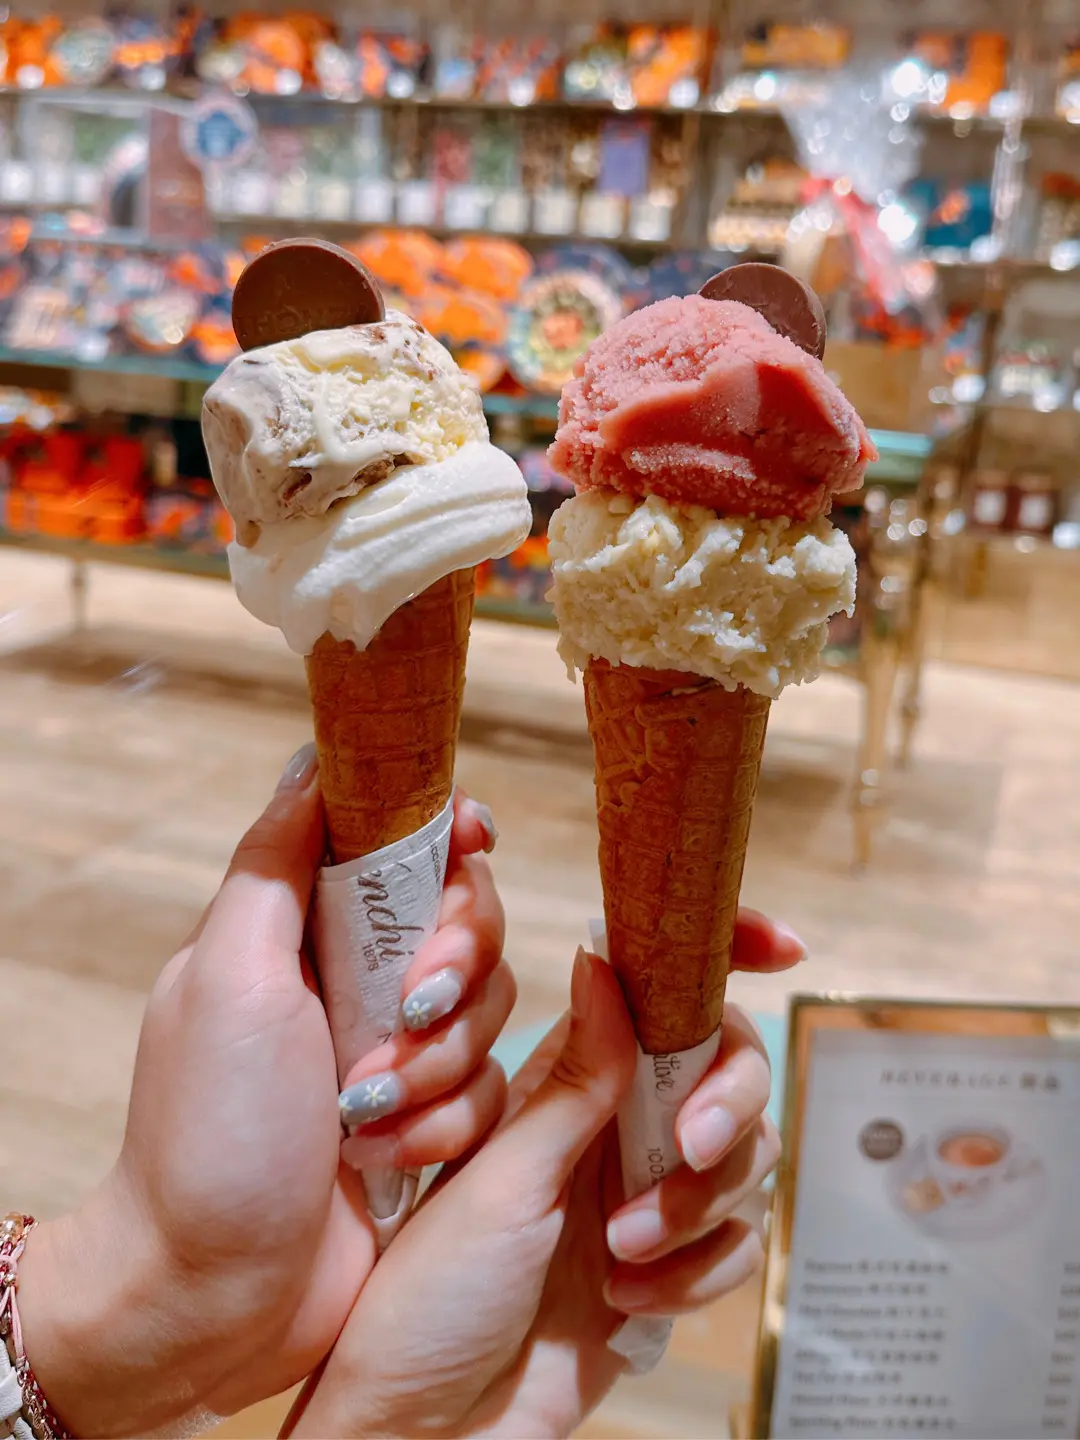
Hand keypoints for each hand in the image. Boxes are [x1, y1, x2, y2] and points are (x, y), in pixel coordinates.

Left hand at [18, 746, 509, 1437]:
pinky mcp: (435, 1118)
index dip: (448, 837)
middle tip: (413, 1004)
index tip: (471, 841)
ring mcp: (400, 1050)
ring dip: (439, 1061)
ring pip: (493, 1008)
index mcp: (304, 927)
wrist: (214, 1294)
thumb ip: (277, 862)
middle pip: (468, 919)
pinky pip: (493, 1091)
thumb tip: (313, 761)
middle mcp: (357, 978)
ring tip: (365, 1107)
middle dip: (454, 963)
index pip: (402, 845)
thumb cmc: (208, 1133)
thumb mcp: (229, 975)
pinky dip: (442, 1124)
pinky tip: (382, 1157)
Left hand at [291, 912, 801, 1439]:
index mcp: (565, 1079)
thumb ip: (576, 1076)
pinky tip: (630, 1304)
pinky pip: (734, 1249)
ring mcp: (644, 1198)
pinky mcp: (667, 1272)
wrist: (425, 1437)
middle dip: (727, 1104)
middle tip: (691, 1146)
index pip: (658, 992)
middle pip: (726, 1072)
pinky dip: (696, 1275)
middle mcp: (613, 1127)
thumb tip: (607, 957)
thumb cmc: (430, 1300)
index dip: (723, 954)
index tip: (782, 947)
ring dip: (698, 1207)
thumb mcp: (503, 1178)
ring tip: (625, 1253)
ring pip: (741, 1162)